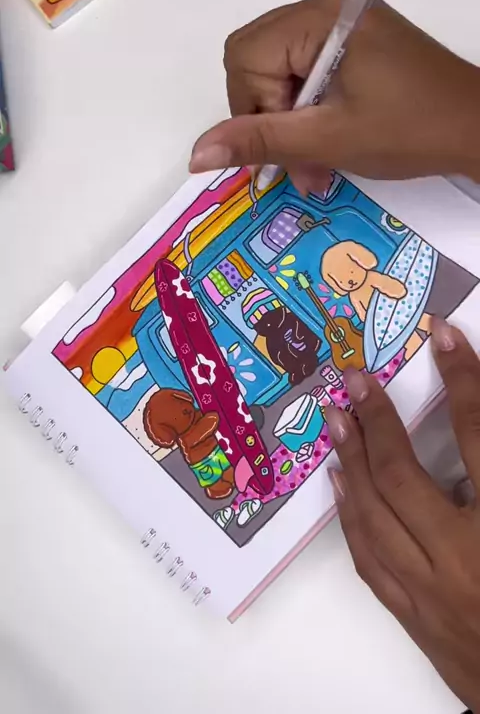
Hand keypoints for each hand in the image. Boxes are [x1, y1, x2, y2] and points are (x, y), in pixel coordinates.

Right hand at [190, 0, 479, 194]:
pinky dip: (306, 111)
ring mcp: (341, 20)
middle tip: (294, 164)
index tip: (286, 151)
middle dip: (267, 118)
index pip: (245, 58)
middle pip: (255, 59)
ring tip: (313, 168)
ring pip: (278, 70)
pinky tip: (324, 144)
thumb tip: (194, 154)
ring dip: (288, 123)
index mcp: (321, 17)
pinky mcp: (353, 39)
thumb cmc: (409, 130)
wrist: (476, 127)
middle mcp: (326, 6)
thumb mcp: (329, 140)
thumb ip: (259, 141)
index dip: (253, 110)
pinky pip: (304, 70)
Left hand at [326, 318, 479, 711]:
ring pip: (375, 518)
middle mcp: (463, 562)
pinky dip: (352, 517)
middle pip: (406, 476)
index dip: (464, 380)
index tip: (445, 337)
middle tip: (353, 378)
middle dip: (378, 420)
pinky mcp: (417, 622)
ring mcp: (433, 596)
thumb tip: (473, 426)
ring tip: (336, 420)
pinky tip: (342, 487)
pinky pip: (370, 562)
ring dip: (353, 462)